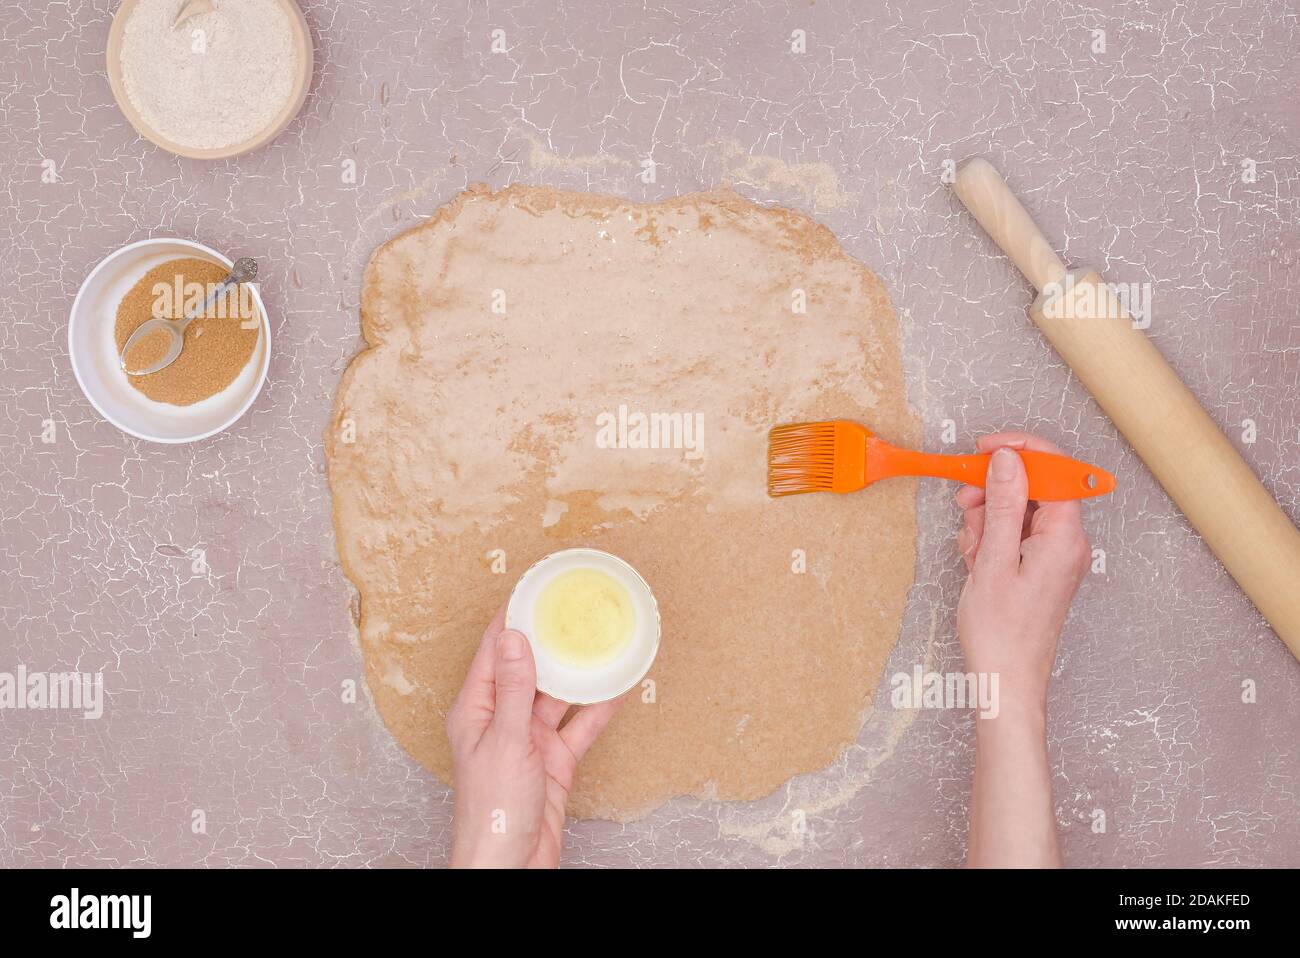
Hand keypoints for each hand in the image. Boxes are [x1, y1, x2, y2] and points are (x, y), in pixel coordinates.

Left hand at [447, 607, 622, 867]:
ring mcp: (529, 741)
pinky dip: (599, 708)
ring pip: (558, 696)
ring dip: (578, 672)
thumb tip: (511, 637)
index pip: (492, 651)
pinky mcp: (553, 761)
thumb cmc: (493, 814)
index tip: (533, 589)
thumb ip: (513, 689)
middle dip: (550, 640)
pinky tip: (619, 687)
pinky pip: (580, 726)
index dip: (512, 618)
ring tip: (601, 639)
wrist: (509, 867)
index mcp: (476, 710)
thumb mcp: (506, 742)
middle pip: (528, 669)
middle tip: (574, 607)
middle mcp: (501, 720)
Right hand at [955, 431, 1090, 868]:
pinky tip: (976, 560)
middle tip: (965, 504)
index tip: (984, 448)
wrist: (1006, 683)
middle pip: (1034, 487)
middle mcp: (1068, 542)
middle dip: (995, 490)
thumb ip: (1003, 505)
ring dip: (988, 518)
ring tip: (971, 548)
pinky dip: (991, 538)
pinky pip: (1016, 534)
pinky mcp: (1040, 568)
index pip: (1054, 469)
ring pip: (1020, 510)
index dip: (1019, 450)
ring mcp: (1055, 555)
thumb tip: (1009, 460)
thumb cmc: (1001, 633)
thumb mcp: (993, 560)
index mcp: (1065, 537)